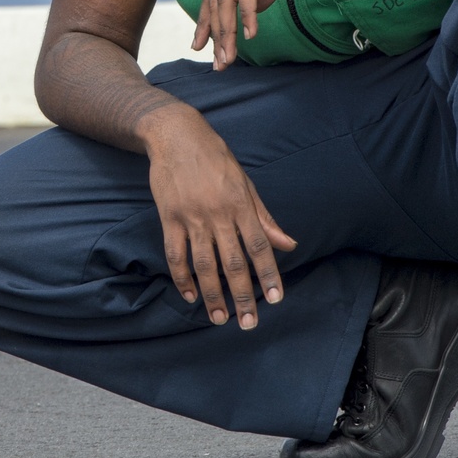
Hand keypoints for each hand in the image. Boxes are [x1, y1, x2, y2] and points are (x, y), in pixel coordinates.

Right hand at [144, 108, 296, 328]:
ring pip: (204, 264)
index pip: (259, 245)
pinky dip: (182, 277)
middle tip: (248, 323)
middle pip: (233, 262)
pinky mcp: (169, 217)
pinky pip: (176, 253)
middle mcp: (218, 213)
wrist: (177, 134)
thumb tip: (288, 244)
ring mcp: (191, 216)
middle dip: (242, 295)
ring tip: (220, 317)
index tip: (275, 298)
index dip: (269, 273)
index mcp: (241, 204)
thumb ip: (264, 217)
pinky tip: (189, 295)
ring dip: (212, 294)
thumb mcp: (245, 183)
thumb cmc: (216, 158)